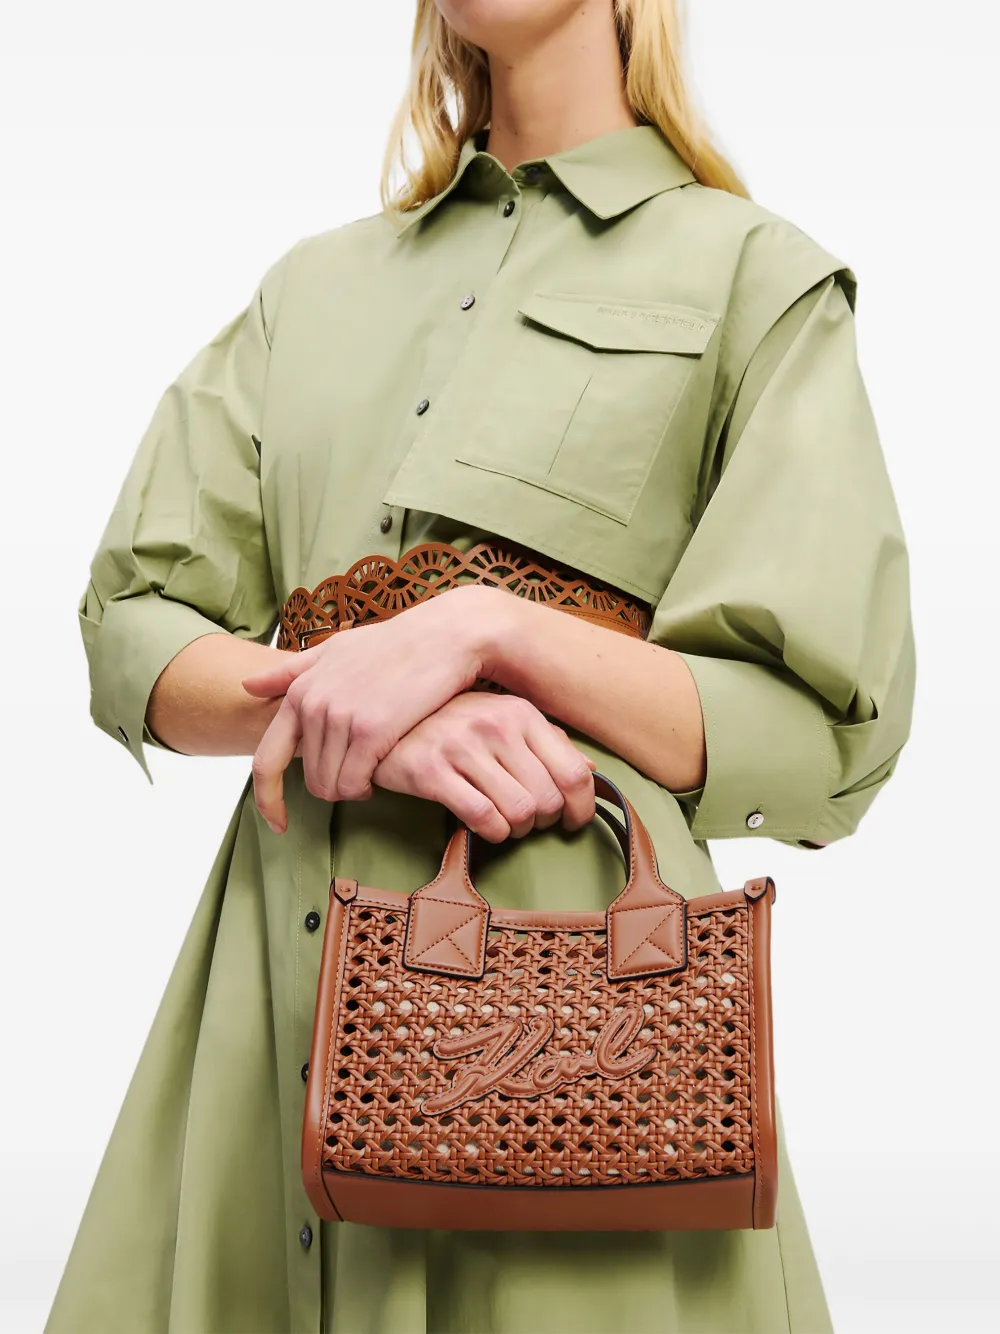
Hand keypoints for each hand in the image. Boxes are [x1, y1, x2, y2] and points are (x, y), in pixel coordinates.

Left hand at [240, 586, 518, 831]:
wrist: (443, 636)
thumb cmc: (393, 643)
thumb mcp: (335, 649)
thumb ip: (291, 671)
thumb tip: (247, 685)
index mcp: (300, 691)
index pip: (266, 761)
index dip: (267, 799)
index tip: (277, 823)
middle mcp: (313, 705)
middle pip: (309, 780)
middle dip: (332, 787)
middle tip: (358, 776)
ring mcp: (341, 718)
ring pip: (332, 785)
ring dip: (352, 788)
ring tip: (372, 773)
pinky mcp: (372, 731)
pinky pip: (355, 782)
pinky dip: (366, 787)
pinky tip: (380, 776)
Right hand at [372, 692, 596, 841]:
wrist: (385, 718)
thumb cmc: (451, 723)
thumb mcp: (501, 719)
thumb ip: (546, 741)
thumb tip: (591, 770)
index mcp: (520, 712)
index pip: (574, 770)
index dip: (581, 807)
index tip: (573, 823)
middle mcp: (495, 725)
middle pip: (548, 799)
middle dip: (545, 822)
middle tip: (531, 824)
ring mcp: (462, 747)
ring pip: (519, 812)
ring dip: (518, 830)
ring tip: (507, 825)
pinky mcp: (431, 771)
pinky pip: (483, 818)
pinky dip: (493, 833)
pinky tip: (487, 827)